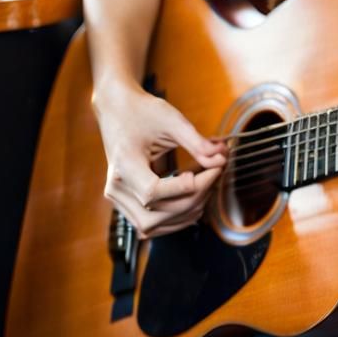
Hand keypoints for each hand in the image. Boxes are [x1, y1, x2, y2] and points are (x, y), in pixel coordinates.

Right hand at [93, 79, 227, 238]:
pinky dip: (176, 216)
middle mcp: (116, 188)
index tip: (211, 169)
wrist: (118, 110)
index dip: (184, 187)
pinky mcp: (127, 203)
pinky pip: (151, 224)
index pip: (152, 192)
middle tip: (215, 173)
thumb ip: (197, 143)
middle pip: (155, 214)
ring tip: (208, 186)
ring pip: (153, 226)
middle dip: (193, 199)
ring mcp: (119, 199)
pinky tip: (195, 199)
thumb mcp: (171, 121)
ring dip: (186, 212)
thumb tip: (221, 159)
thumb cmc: (141, 112)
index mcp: (123, 164)